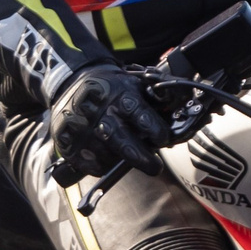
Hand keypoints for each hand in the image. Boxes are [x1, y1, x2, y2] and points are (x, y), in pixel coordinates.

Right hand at [48, 64, 171, 185]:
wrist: (72, 81)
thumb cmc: (111, 87)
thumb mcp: (134, 83)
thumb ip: (158, 96)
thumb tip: (183, 104)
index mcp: (119, 95)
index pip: (140, 115)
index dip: (156, 130)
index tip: (163, 138)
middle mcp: (99, 113)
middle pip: (123, 144)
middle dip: (143, 160)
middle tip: (155, 168)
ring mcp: (81, 129)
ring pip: (108, 158)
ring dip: (120, 160)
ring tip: (125, 154)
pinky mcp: (67, 143)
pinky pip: (89, 166)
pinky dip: (101, 165)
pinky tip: (106, 154)